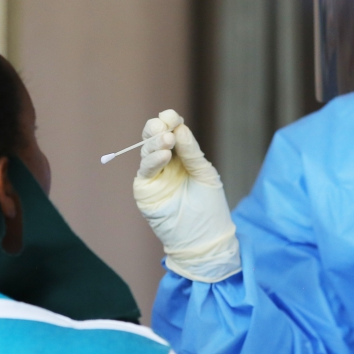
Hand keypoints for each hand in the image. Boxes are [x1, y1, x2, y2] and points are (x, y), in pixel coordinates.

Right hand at [133, 110, 240, 282]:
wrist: (205, 239)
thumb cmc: (209, 207)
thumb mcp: (205, 174)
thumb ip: (191, 152)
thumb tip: (179, 127)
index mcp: (180, 157)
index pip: (170, 132)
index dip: (169, 122)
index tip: (173, 115)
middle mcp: (164, 164)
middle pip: (153, 139)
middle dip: (157, 128)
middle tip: (165, 122)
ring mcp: (153, 177)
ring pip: (147, 152)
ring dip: (155, 143)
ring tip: (167, 139)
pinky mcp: (145, 191)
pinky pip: (145, 171)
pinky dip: (153, 160)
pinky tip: (163, 155)